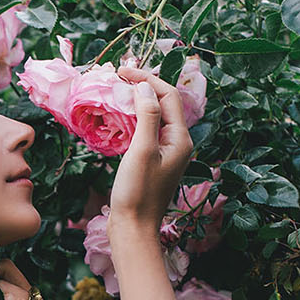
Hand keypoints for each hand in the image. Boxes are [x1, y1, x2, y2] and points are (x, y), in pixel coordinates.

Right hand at [108, 67, 193, 232]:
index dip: (147, 79)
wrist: (134, 228)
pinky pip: (147, 130)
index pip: (168, 96)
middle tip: (119, 76)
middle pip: (164, 103)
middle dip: (143, 87)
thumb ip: (147, 117)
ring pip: (155, 116)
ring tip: (118, 90)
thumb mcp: (141, 151)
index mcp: (181, 139)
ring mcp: (166, 153)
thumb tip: (144, 88)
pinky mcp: (153, 161)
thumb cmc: (138, 192)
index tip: (122, 71)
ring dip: (138, 101)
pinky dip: (134, 118)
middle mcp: (178, 143)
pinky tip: (120, 116)